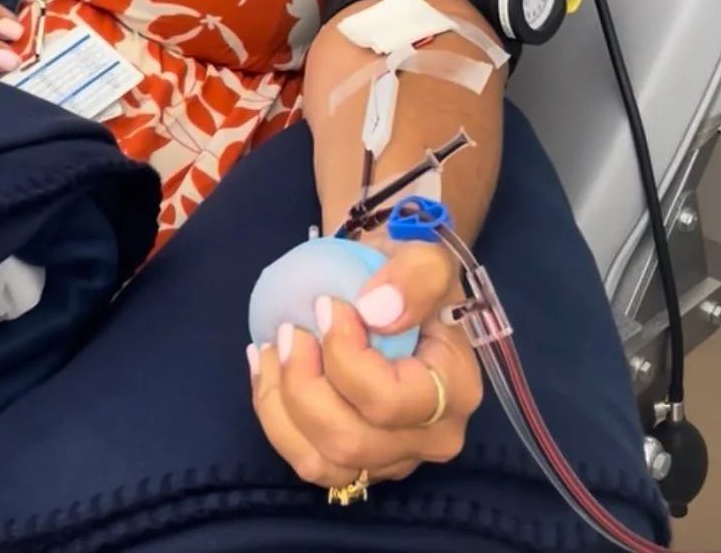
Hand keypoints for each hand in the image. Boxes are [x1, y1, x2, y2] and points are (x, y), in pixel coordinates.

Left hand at [249, 240, 481, 490]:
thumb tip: (375, 312)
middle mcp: (432, 439)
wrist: (397, 290)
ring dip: (282, 404)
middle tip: (289, 331)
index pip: (387, 401)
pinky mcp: (360, 463)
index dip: (343, 357)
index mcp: (455, 392)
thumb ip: (414, 276)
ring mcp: (393, 458)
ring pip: (320, 460)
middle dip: (303, 384)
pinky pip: (306, 461)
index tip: (324, 306)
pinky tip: (265, 372)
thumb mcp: (425, 257)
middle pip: (350, 440)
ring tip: (269, 349)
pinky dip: (275, 418)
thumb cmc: (412, 275)